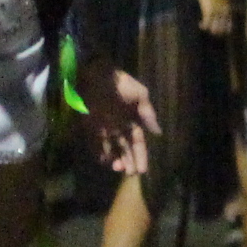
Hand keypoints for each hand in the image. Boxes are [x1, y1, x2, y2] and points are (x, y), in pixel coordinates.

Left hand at [77, 57, 157, 177]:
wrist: (94, 73)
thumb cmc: (119, 83)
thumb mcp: (140, 95)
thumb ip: (148, 114)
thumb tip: (158, 132)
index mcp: (132, 119)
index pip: (138, 142)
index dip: (141, 156)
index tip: (143, 170)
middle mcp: (118, 126)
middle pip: (125, 149)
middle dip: (128, 162)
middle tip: (130, 173)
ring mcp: (103, 127)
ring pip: (111, 149)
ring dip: (115, 160)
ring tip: (118, 168)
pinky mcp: (89, 127)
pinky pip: (94, 144)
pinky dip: (99, 153)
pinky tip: (105, 160)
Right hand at [193, 0, 233, 36]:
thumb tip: (224, 1)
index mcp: (229, 6)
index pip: (230, 22)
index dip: (226, 28)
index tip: (221, 31)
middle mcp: (225, 11)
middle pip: (223, 27)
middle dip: (218, 31)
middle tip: (213, 32)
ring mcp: (217, 11)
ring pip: (214, 26)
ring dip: (210, 29)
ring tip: (206, 30)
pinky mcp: (209, 10)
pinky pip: (207, 22)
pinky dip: (204, 25)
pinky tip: (200, 25)